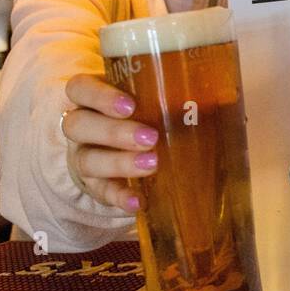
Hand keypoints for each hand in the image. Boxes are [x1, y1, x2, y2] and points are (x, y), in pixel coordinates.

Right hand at [62, 74, 158, 213]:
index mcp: (89, 97)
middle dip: (114, 132)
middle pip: (79, 125)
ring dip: (119, 163)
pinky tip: (138, 202)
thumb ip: (168, 95)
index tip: (130, 105)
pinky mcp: (94, 185)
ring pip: (87, 160)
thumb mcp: (147, 98)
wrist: (120, 147)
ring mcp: (82, 156)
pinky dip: (120, 197)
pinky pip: (102, 192)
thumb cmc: (141, 111)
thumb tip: (210, 99)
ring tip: (152, 164)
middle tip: (150, 137)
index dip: (100, 96)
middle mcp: (80, 125)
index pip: (80, 88)